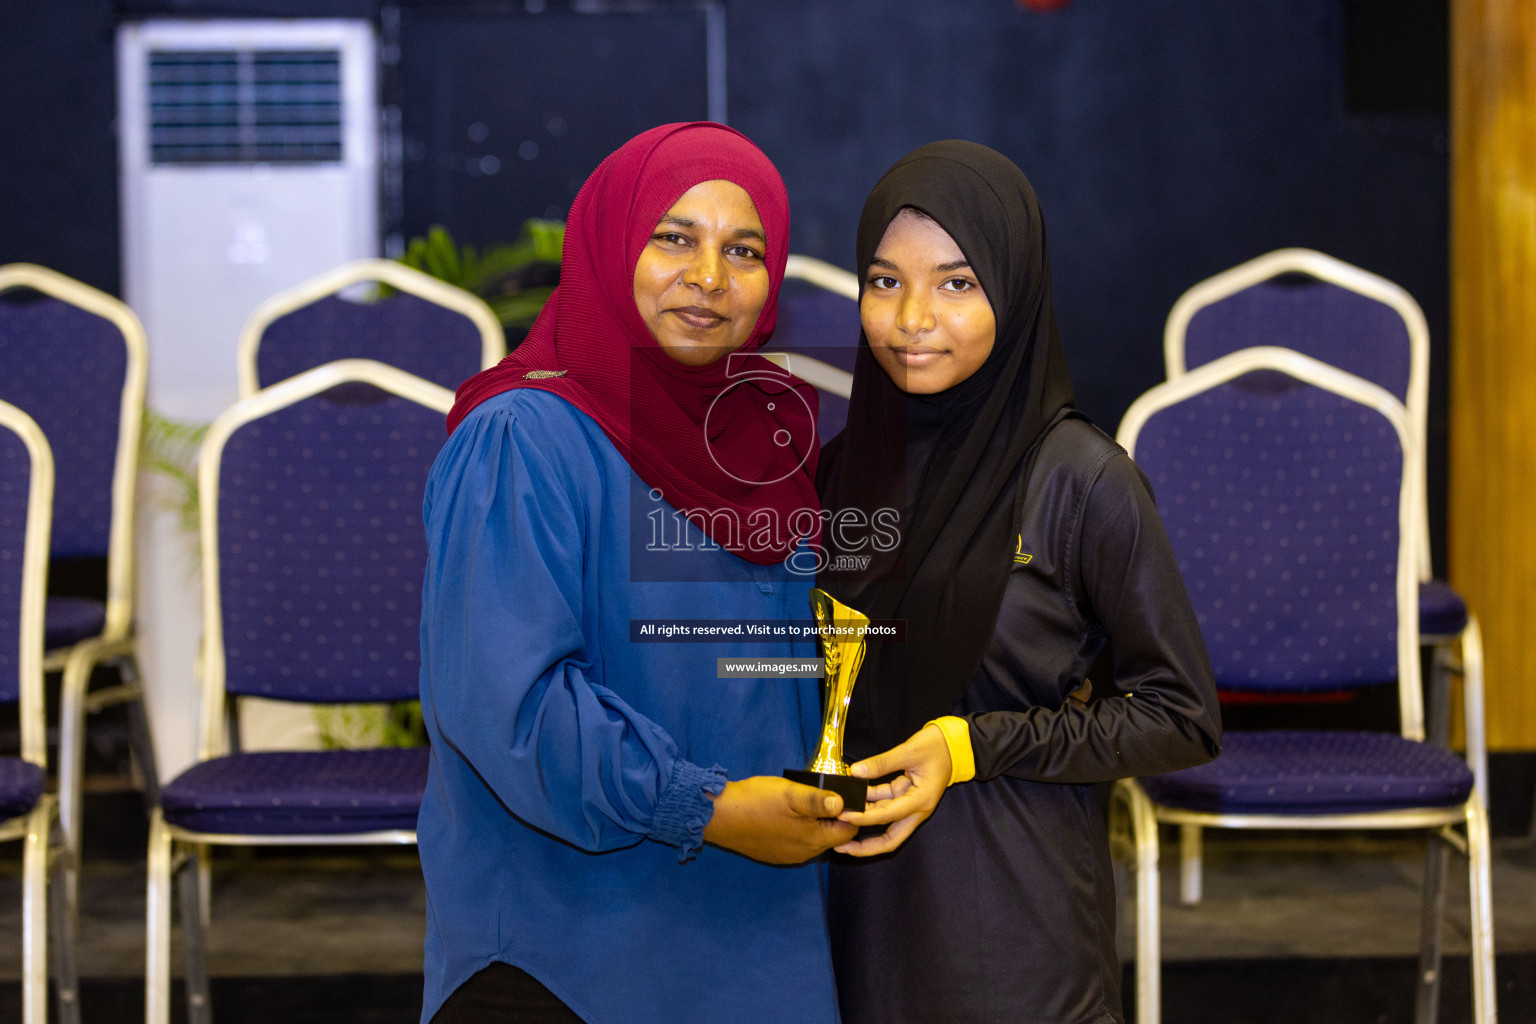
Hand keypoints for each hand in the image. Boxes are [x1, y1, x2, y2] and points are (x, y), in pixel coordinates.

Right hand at [702, 776, 857, 864]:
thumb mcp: (790, 794)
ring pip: (812, 839)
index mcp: (813, 840)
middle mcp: (804, 853)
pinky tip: (785, 813)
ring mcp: (787, 856)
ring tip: (803, 801)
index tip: (843, 794)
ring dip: (813, 822)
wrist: (717, 816)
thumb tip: (844, 804)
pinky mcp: (773, 854)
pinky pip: (795, 842)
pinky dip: (797, 829)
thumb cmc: (756, 802)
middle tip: (822, 793)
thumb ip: (818, 800)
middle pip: (831, 836)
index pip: (848, 831)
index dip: (850, 813)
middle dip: (832, 817)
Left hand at [834, 723, 950, 856]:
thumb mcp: (909, 751)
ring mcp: (910, 804)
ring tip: (839, 821)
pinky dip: (868, 803)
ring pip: (885, 822)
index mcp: (921, 801)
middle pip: (890, 839)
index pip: (888, 816)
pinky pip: (884, 804)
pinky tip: (851, 799)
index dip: (865, 818)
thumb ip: (882, 762)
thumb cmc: (937, 747)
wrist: (955, 744)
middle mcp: (916, 809)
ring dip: (864, 822)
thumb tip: (856, 771)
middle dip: (866, 846)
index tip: (845, 816)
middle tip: (841, 847)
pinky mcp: (905, 796)